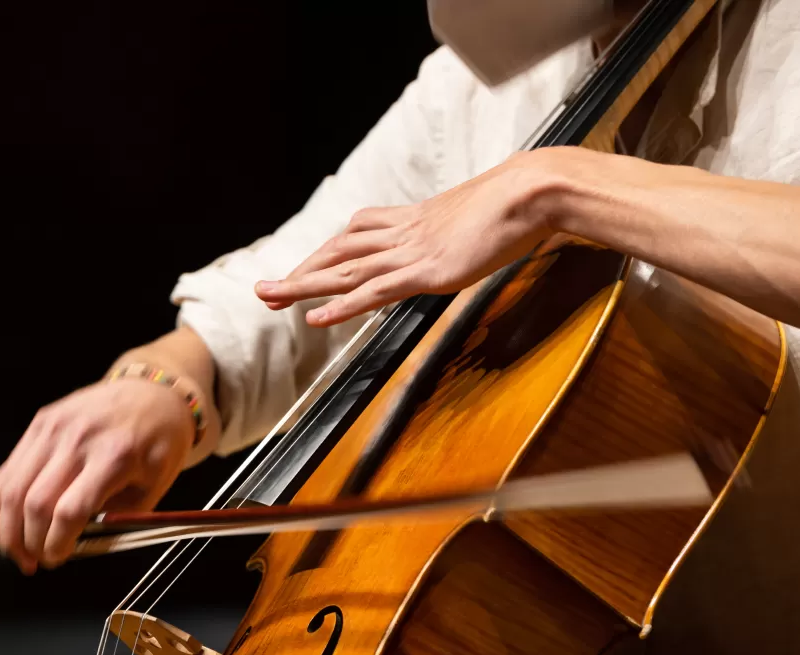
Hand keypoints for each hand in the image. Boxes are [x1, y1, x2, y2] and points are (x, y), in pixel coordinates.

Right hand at [0, 335, 211, 571]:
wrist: (152, 393)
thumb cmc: (157, 444)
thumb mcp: (152, 487)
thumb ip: (116, 520)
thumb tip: (72, 547)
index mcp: (115, 457)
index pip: (70, 511)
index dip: (56, 543)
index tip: (56, 559)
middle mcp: (79, 439)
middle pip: (34, 503)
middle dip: (28, 542)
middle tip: (33, 561)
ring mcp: (54, 427)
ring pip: (12, 486)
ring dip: (6, 527)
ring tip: (12, 551)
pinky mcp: (40, 422)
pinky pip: (9, 467)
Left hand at [254, 151, 561, 326]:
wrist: (533, 191)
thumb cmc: (516, 204)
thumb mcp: (476, 220)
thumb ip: (457, 232)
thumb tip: (459, 242)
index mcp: (413, 219)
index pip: (356, 234)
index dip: (326, 254)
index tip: (304, 269)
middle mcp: (403, 233)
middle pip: (338, 251)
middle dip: (300, 271)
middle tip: (266, 290)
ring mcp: (412, 252)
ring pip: (344, 270)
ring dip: (303, 286)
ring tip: (270, 298)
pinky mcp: (426, 271)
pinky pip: (374, 291)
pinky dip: (342, 305)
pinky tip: (316, 318)